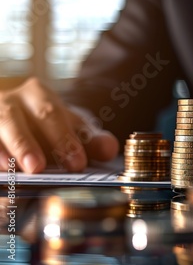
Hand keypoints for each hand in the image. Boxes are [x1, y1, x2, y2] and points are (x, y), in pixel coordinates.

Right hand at [0, 78, 118, 172]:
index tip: (77, 163)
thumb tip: (109, 148)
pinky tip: (0, 170)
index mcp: (37, 94)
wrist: (16, 115)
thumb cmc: (48, 126)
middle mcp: (8, 101)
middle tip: (40, 168)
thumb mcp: (71, 128)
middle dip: (29, 144)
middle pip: (16, 119)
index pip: (51, 114)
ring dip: (7, 148)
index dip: (64, 139)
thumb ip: (91, 139)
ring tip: (18, 169)